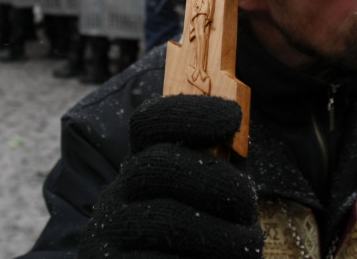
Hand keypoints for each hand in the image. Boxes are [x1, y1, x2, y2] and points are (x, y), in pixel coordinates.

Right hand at [78, 95, 263, 257]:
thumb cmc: (201, 244)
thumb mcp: (209, 199)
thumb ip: (218, 166)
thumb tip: (237, 125)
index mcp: (139, 170)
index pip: (149, 122)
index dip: (191, 113)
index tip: (233, 116)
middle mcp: (115, 197)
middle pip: (158, 165)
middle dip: (216, 180)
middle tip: (248, 204)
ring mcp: (108, 235)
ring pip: (166, 218)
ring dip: (220, 231)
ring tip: (245, 242)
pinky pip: (161, 258)